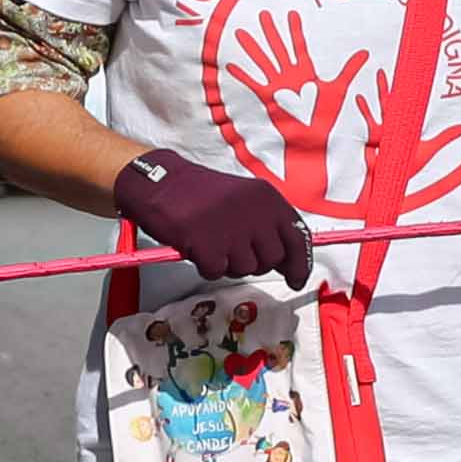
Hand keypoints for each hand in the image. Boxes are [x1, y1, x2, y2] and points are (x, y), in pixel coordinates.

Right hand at [115, 147, 313, 284]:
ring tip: (211, 242)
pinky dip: (206, 266)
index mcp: (268, 198)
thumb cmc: (199, 194)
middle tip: (232, 250)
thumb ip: (267, 225)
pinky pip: (216, 272)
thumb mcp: (243, 199)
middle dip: (255, 262)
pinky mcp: (208, 244)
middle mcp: (255, 212)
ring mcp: (232, 229)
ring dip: (228, 264)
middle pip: (271, 259)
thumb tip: (288, 263)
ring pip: (245, 269)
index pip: (297, 237)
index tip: (296, 280)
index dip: (300, 264)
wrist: (160, 181)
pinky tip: (198, 247)